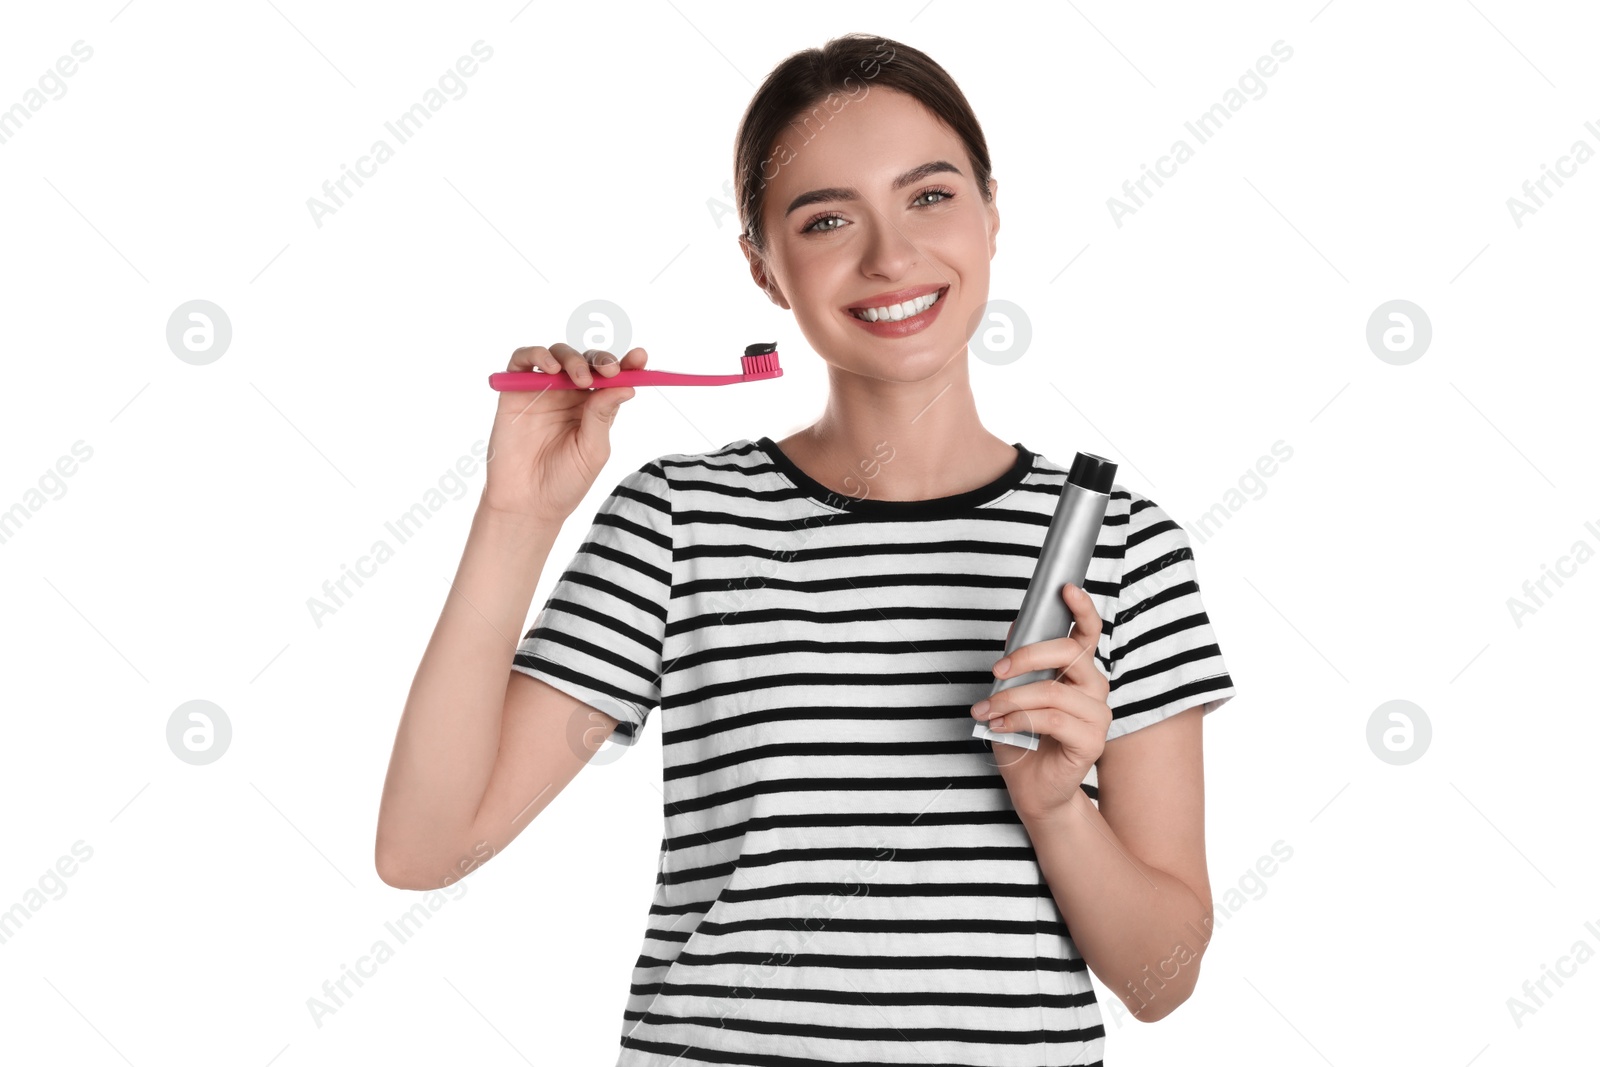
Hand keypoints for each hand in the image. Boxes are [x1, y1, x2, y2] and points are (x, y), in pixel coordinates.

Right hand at [481, 343, 647, 520]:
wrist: (527, 504)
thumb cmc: (564, 482)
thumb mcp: (593, 450)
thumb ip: (603, 416)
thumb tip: (626, 386)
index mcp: (594, 408)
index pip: (612, 378)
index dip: (627, 363)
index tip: (640, 358)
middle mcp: (569, 395)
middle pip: (587, 361)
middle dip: (601, 360)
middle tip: (609, 371)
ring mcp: (542, 391)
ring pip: (558, 355)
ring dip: (572, 359)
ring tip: (579, 378)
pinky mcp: (514, 392)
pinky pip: (522, 361)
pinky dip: (536, 354)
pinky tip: (549, 367)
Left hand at [972, 582, 1112, 822]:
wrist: (1031, 789)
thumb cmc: (1024, 739)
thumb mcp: (1013, 693)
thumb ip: (1019, 661)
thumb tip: (1018, 624)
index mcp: (1078, 671)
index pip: (1088, 633)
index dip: (1081, 608)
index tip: (1065, 588)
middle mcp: (1094, 688)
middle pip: (1069, 653)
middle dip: (1026, 656)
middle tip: (996, 670)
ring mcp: (1097, 715)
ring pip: (1052, 690)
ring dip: (1011, 697)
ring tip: (986, 710)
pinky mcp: (1092, 741)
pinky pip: (1050, 719)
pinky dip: (1017, 719)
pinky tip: (999, 726)